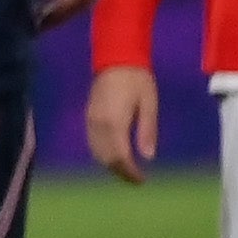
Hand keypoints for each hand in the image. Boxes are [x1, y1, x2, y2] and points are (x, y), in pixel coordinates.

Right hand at [85, 64, 157, 185]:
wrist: (116, 58)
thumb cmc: (137, 80)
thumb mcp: (149, 104)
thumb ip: (147, 130)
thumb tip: (148, 157)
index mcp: (115, 122)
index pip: (120, 156)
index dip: (130, 172)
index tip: (142, 180)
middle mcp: (98, 125)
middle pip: (106, 158)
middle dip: (120, 172)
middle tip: (136, 179)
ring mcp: (91, 121)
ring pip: (97, 152)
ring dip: (111, 165)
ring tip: (126, 171)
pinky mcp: (88, 117)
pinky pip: (92, 143)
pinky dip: (102, 154)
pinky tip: (114, 156)